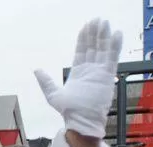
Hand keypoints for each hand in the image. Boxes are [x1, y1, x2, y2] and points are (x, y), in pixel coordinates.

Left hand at [34, 18, 121, 137]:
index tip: (86, 26)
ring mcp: (99, 72)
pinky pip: (112, 58)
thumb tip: (36, 69)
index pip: (82, 51)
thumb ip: (46, 81)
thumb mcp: (52, 94)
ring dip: (104, 36)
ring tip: (104, 22)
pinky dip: (114, 46)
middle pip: (93, 47)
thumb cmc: (68, 110)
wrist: (80, 120)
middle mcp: (90, 70)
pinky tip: (116, 34)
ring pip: (103, 49)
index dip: (84, 39)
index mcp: (78, 72)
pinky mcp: (107, 76)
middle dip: (95, 34)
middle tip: (97, 20)